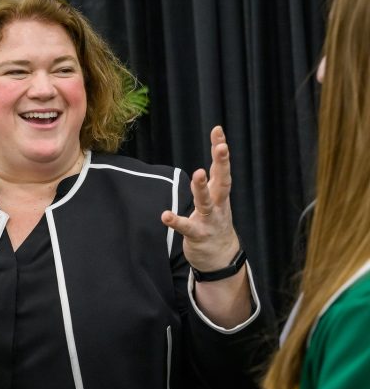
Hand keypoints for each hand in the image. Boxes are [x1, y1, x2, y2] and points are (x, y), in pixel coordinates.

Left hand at [161, 125, 239, 271]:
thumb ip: (214, 177)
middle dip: (222, 163)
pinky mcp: (198, 235)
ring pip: (206, 202)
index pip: (221, 168)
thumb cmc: (215, 222)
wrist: (222, 258)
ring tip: (197, 173)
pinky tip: (165, 215)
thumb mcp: (218, 198)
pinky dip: (176, 221)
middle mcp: (219, 204)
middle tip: (221, 147)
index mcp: (220, 193)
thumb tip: (216, 149)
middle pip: (222, 181)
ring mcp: (210, 220)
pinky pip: (187, 227)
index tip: (218, 130)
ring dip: (202, 188)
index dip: (220, 149)